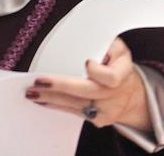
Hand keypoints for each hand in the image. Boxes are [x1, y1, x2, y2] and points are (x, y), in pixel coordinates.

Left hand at [26, 37, 151, 133]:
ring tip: (33, 92)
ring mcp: (106, 110)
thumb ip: (108, 45)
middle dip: (62, 86)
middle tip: (40, 82)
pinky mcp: (98, 120)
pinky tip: (43, 100)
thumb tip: (91, 43)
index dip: (97, 71)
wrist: (129, 94)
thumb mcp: (120, 49)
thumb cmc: (119, 66)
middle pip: (87, 91)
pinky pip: (74, 112)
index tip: (86, 62)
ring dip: (52, 98)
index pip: (110, 77)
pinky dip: (57, 105)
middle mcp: (115, 94)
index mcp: (123, 74)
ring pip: (76, 104)